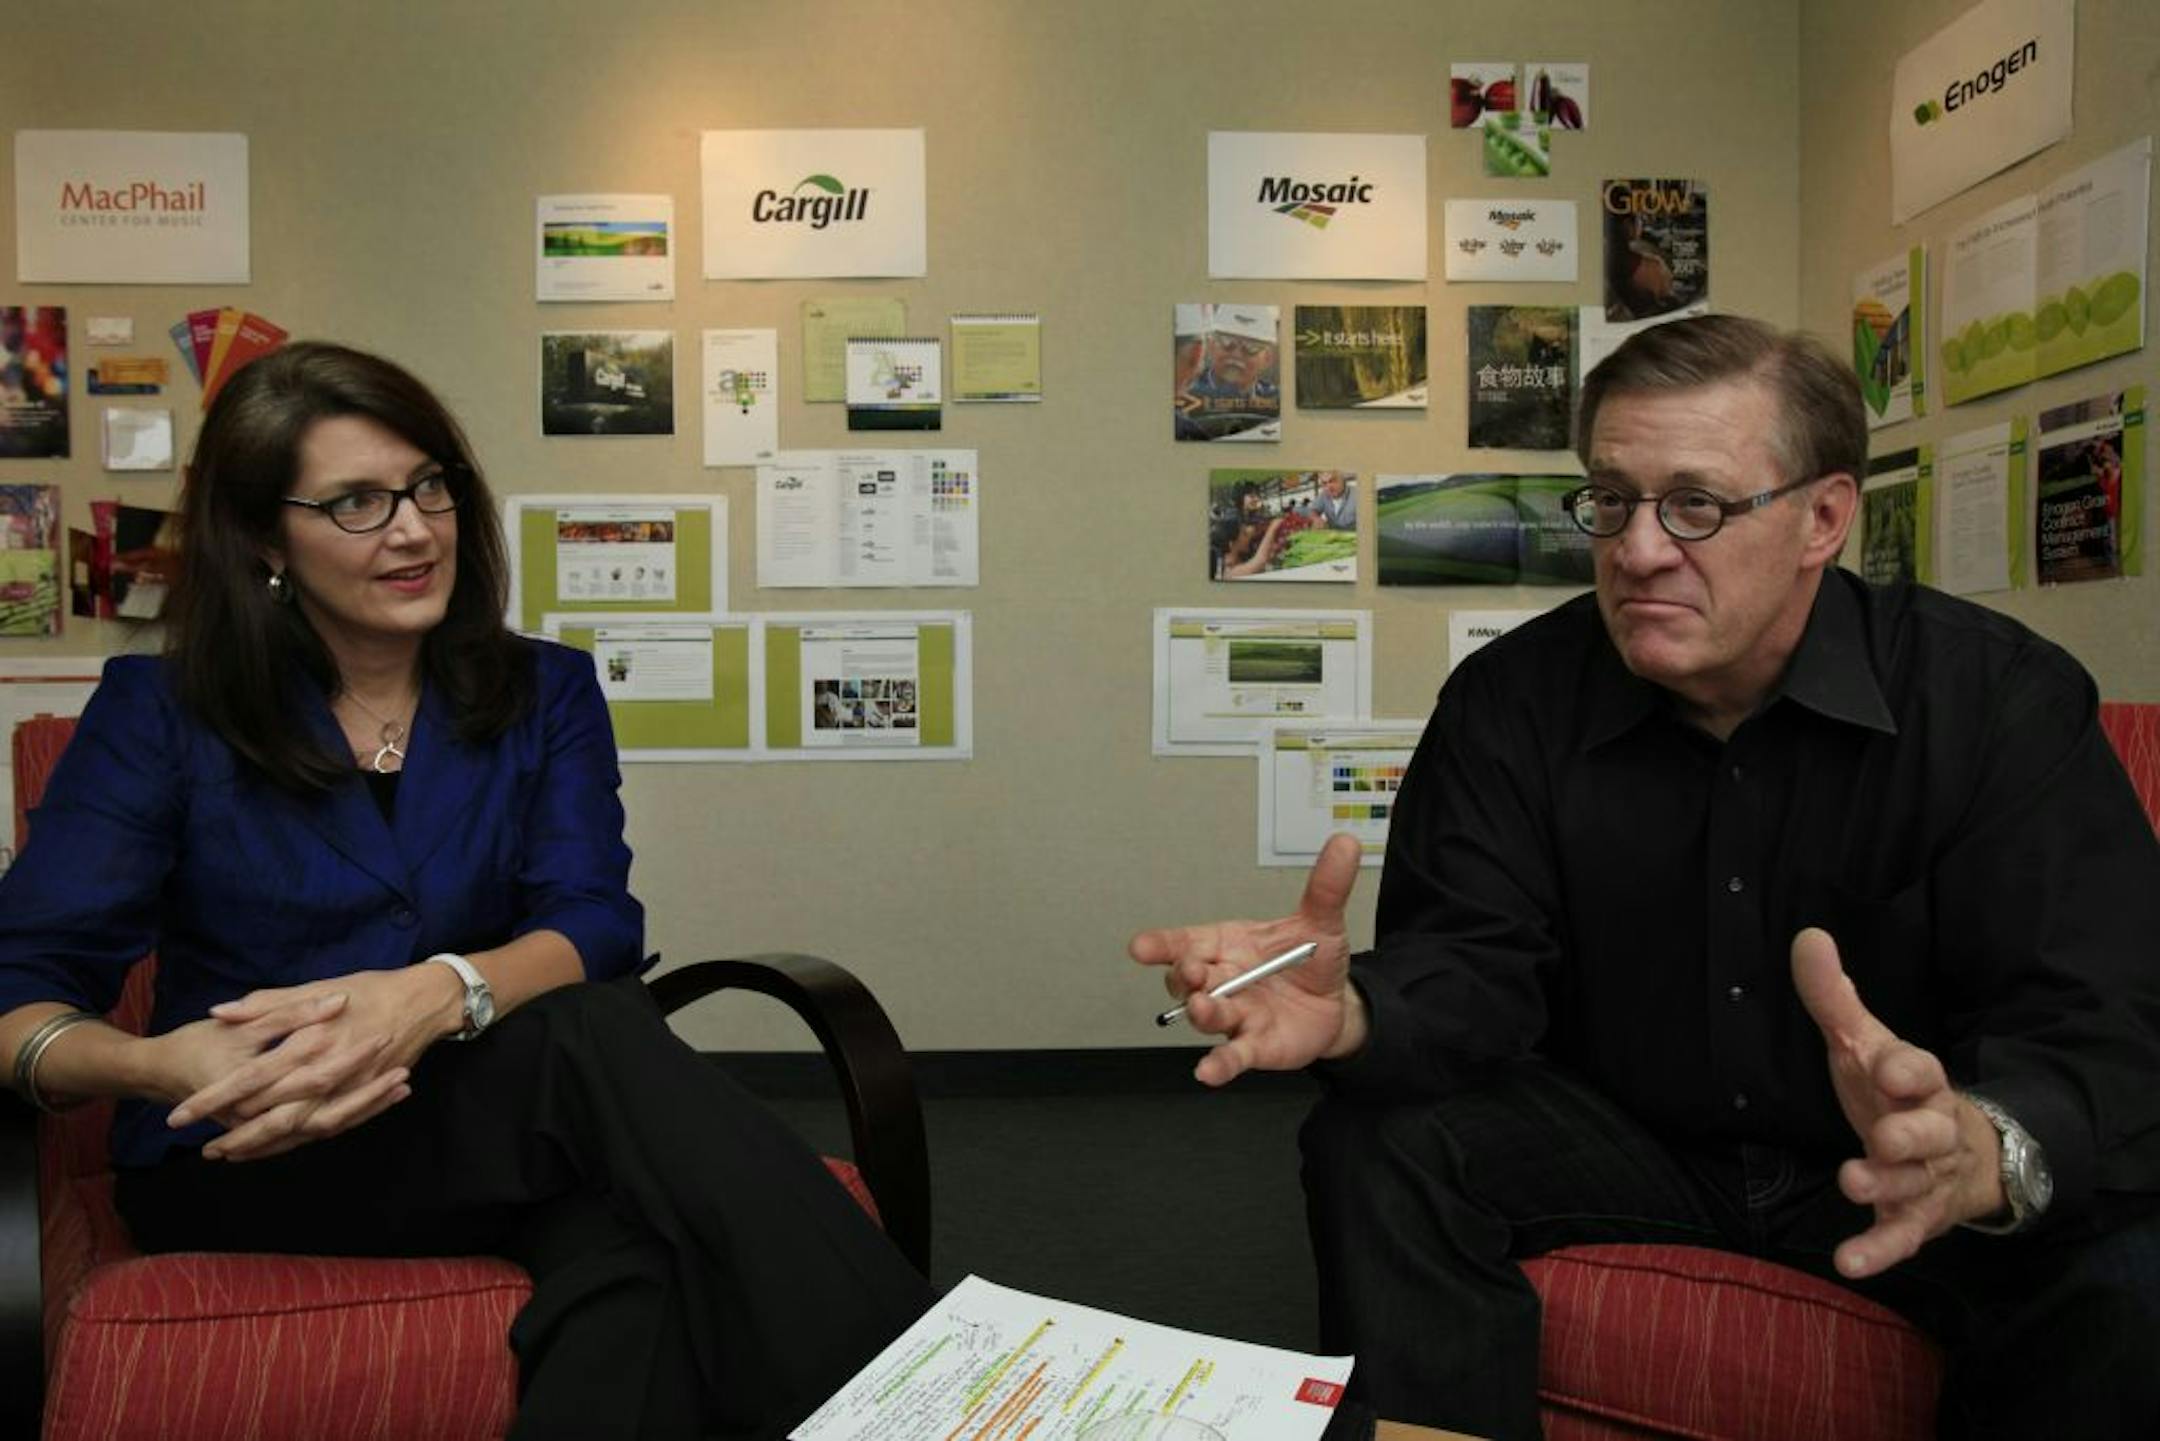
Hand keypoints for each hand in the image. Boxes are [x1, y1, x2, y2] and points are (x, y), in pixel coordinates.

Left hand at [164, 965, 458, 1159]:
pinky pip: (327, 1129)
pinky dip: (299, 1141)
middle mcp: (328, 1072)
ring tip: (232, 1155)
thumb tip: (219, 1012)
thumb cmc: (368, 990)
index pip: (249, 1078)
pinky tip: (277, 1147)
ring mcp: (348, 1091)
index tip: (181, 1115)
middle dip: (236, 1136)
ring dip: (265, 1146)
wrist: (426, 1002)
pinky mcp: (363, 1097)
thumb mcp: (316, 988)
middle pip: (272, 1116)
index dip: (213, 1098)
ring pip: (299, 1131)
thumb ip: (266, 1004)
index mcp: (310, 1042)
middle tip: (205, 1150)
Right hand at [1128, 832, 1362, 1086]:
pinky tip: (1207, 1072)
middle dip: (1182, 975)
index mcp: (1227, 945)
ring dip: (1202, 1012)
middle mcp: (1221, 980)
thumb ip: (1326, 887)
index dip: (1160, 944)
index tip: (1140, 947)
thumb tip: (1344, 844)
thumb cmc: (1311, 960)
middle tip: (1190, 971)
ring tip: (1203, 1007)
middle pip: (1186, 980)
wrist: (1336, 1003)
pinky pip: (1231, 1056)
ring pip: (1206, 1016)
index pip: (1184, 942)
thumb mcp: (1321, 921)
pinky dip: (1219, 1065)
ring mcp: (1234, 1015)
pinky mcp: (1253, 1046)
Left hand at [1791, 928, 2004, 1277]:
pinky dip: (1878, 1250)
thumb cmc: (1896, 1092)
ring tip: (1851, 1183)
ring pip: (1916, 1185)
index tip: (1882, 1065)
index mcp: (1919, 1083)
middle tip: (1882, 1137)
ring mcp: (1927, 1178)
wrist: (1961, 1153)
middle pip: (1929, 1132)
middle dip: (1909, 1135)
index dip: (1904, 1069)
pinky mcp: (1916, 1219)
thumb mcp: (1864, 1044)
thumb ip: (1834, 998)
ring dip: (1887, 1186)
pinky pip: (1901, 1237)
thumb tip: (1807, 937)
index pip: (1921, 1071)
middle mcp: (1931, 1131)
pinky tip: (1846, 1261)